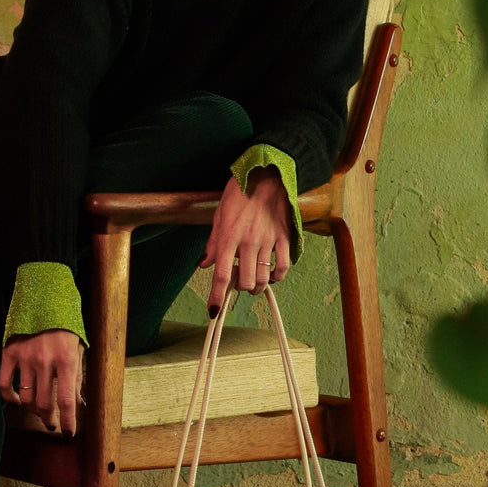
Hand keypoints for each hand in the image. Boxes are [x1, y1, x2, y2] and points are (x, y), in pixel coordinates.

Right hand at [0, 329, 83, 434]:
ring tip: (38, 411)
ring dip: (32, 410)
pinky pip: (4, 384)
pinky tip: (16, 401)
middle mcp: (45, 360)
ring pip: (26, 398)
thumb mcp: (78, 350)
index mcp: (66, 359)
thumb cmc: (65, 328)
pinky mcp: (10, 352)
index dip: (68, 421)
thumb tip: (78, 404)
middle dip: (49, 419)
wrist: (45, 301)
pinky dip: (10, 397)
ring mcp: (25, 357)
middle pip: (44, 403)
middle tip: (51, 423)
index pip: (66, 400)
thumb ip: (77, 377)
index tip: (68, 433)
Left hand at [198, 167, 292, 314]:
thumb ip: (212, 243)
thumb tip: (204, 264)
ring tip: (253, 278)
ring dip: (257, 285)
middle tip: (238, 278)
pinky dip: (277, 276)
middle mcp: (247, 242)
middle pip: (245, 282)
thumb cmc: (238, 192)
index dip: (216, 297)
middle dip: (240, 288)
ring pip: (264, 278)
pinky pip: (283, 266)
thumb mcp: (219, 215)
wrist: (265, 175)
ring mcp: (267, 240)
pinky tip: (271, 273)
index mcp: (228, 237)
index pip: (221, 275)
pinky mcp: (284, 237)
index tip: (213, 311)